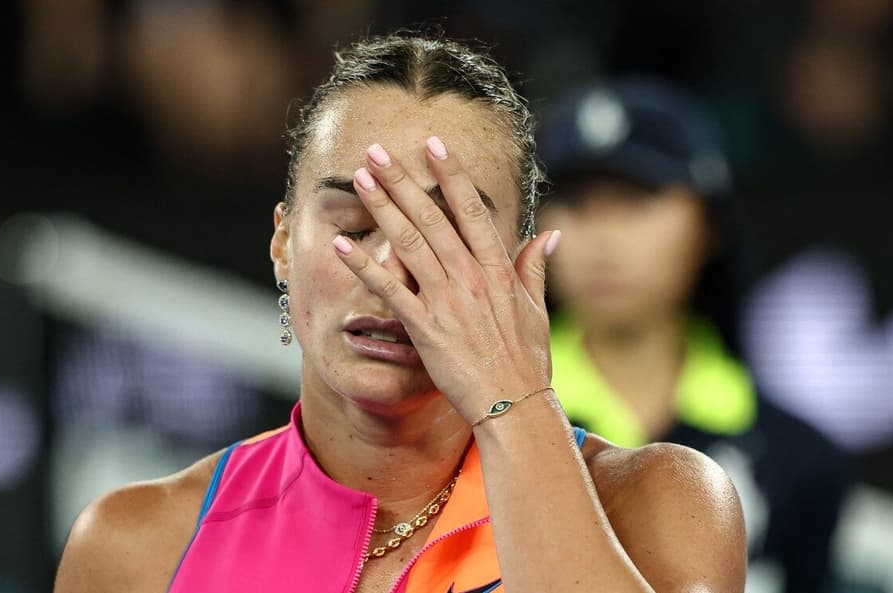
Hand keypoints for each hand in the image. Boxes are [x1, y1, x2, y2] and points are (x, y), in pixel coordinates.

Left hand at [331, 137, 560, 423]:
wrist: (514, 405)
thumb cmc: (526, 360)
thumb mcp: (536, 309)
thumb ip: (534, 267)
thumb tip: (551, 234)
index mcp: (497, 269)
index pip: (473, 210)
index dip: (452, 174)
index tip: (434, 144)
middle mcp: (471, 278)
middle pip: (432, 218)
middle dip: (403, 181)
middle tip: (377, 151)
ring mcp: (447, 301)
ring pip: (409, 243)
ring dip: (382, 208)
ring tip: (359, 178)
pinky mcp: (425, 329)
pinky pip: (390, 291)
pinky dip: (365, 267)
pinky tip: (342, 246)